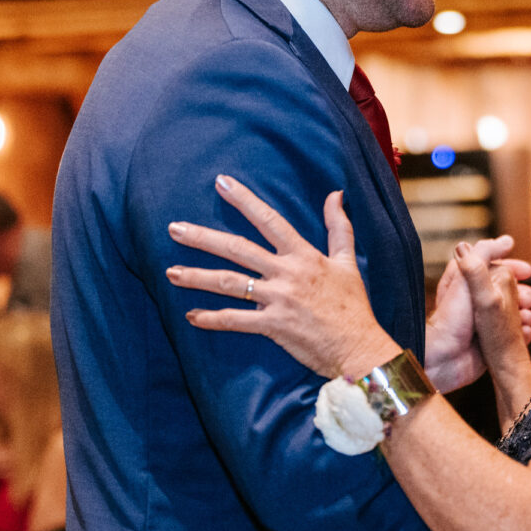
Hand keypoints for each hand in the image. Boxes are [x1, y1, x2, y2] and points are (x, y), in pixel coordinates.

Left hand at [167, 176, 398, 378]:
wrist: (359, 348)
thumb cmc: (353, 306)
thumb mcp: (348, 262)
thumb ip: (339, 227)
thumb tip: (336, 194)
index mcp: (304, 255)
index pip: (269, 220)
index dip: (244, 200)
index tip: (221, 183)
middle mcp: (287, 273)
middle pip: (237, 249)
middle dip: (203, 238)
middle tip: (174, 228)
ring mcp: (278, 300)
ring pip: (229, 284)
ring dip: (198, 277)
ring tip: (171, 273)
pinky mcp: (273, 326)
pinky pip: (235, 321)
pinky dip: (212, 319)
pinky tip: (191, 317)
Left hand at [454, 243, 530, 373]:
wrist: (442, 360)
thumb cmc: (451, 319)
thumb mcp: (467, 277)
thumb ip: (484, 253)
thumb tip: (506, 240)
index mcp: (466, 281)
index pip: (493, 267)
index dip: (512, 267)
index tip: (528, 272)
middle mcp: (475, 300)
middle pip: (508, 290)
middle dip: (522, 293)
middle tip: (527, 299)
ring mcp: (483, 322)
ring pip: (513, 313)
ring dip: (524, 313)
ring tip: (526, 317)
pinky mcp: (489, 343)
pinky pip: (513, 335)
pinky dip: (523, 332)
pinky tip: (525, 332)